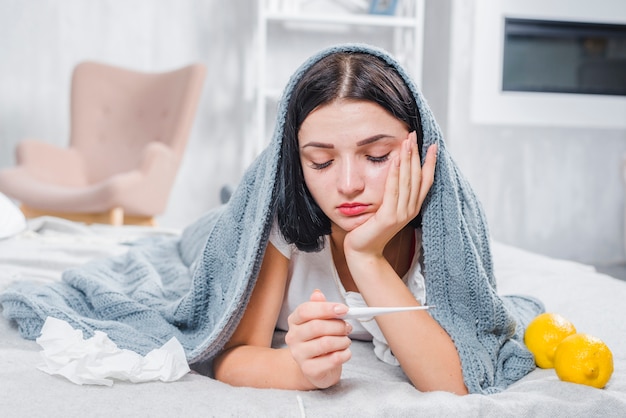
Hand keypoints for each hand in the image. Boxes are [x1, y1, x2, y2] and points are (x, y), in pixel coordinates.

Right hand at [285, 290, 351, 388]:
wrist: (316, 368)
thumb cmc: (319, 340)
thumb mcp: (320, 321)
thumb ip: (319, 307)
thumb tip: (317, 293)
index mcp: (294, 321)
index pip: (305, 310)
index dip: (326, 308)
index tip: (345, 309)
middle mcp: (292, 337)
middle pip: (316, 326)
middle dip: (338, 325)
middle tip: (348, 327)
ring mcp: (299, 355)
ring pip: (325, 343)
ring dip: (343, 340)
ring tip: (346, 341)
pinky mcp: (309, 370)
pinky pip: (332, 359)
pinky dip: (345, 354)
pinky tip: (346, 352)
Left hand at [344, 132, 436, 256]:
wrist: (363, 251)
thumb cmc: (371, 229)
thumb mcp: (386, 208)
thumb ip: (393, 194)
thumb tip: (395, 172)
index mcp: (412, 207)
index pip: (426, 181)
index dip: (430, 163)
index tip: (433, 145)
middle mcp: (410, 209)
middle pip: (417, 177)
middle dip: (416, 154)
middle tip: (414, 134)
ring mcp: (401, 214)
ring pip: (407, 181)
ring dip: (407, 159)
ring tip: (407, 141)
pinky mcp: (388, 217)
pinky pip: (393, 190)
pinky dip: (394, 174)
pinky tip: (394, 160)